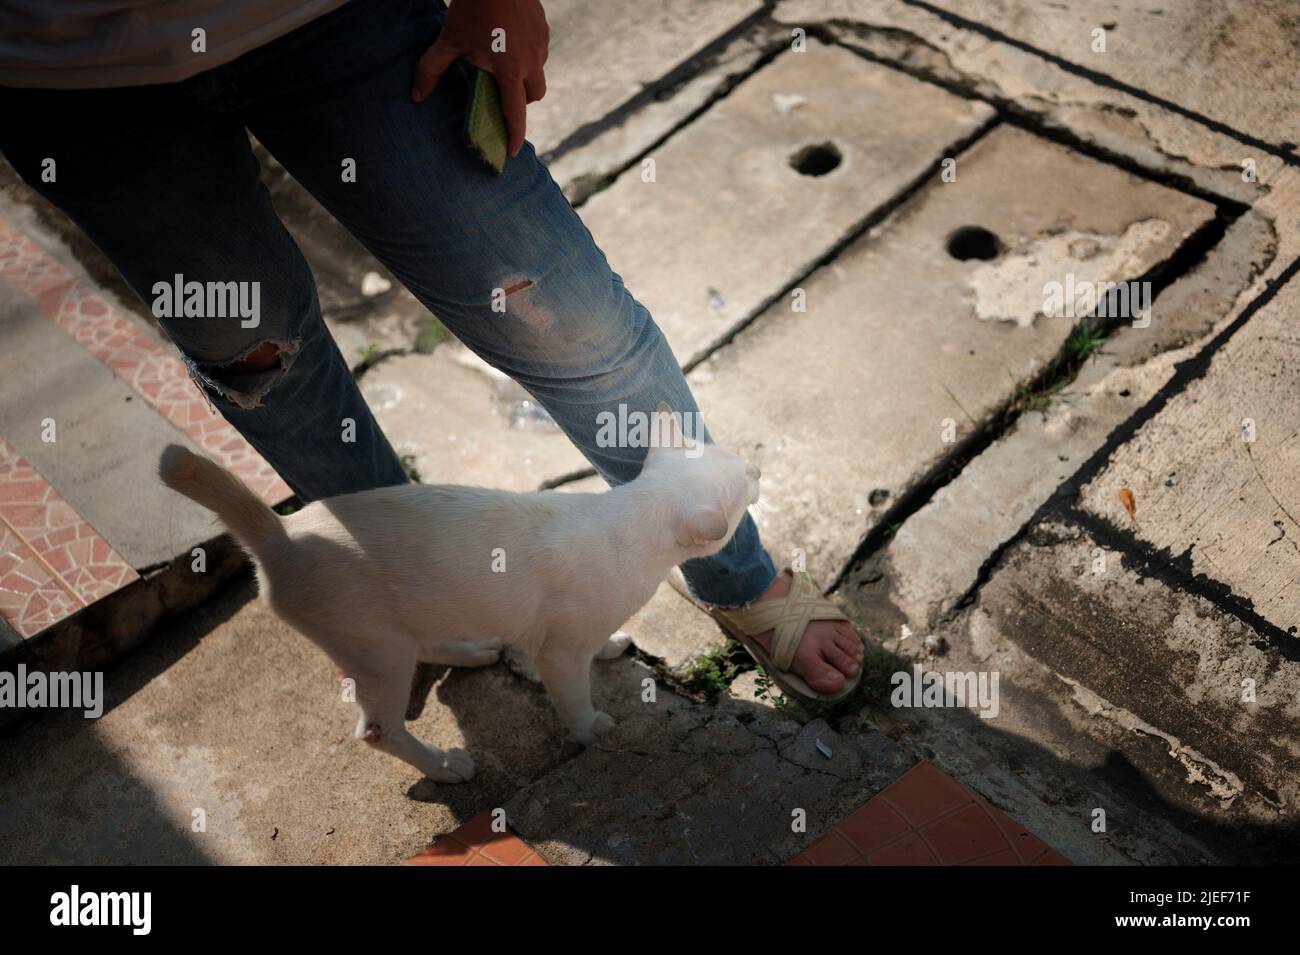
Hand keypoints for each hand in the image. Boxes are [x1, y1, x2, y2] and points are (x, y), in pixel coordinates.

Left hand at [411, 0, 549, 156]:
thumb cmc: (471, 8)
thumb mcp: (448, 39)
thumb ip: (432, 69)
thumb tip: (417, 96)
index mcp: (510, 70)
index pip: (516, 112)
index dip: (515, 134)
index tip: (513, 150)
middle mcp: (532, 61)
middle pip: (535, 95)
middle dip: (522, 100)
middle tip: (503, 93)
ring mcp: (541, 43)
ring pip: (540, 72)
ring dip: (526, 76)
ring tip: (505, 63)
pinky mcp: (544, 28)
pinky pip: (541, 50)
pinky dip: (528, 54)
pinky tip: (510, 41)